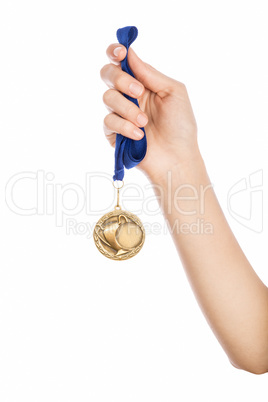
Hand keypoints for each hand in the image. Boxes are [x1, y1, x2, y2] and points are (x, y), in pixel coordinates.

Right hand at [100, 44, 198, 182]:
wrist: (177, 158)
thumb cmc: (181, 126)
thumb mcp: (174, 92)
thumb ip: (151, 73)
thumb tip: (130, 54)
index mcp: (143, 83)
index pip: (122, 62)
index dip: (116, 52)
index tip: (120, 53)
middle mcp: (129, 96)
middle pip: (108, 74)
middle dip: (120, 79)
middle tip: (138, 92)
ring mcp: (120, 114)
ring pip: (107, 98)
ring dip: (127, 109)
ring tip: (144, 122)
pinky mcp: (113, 133)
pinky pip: (108, 121)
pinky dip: (124, 126)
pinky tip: (139, 135)